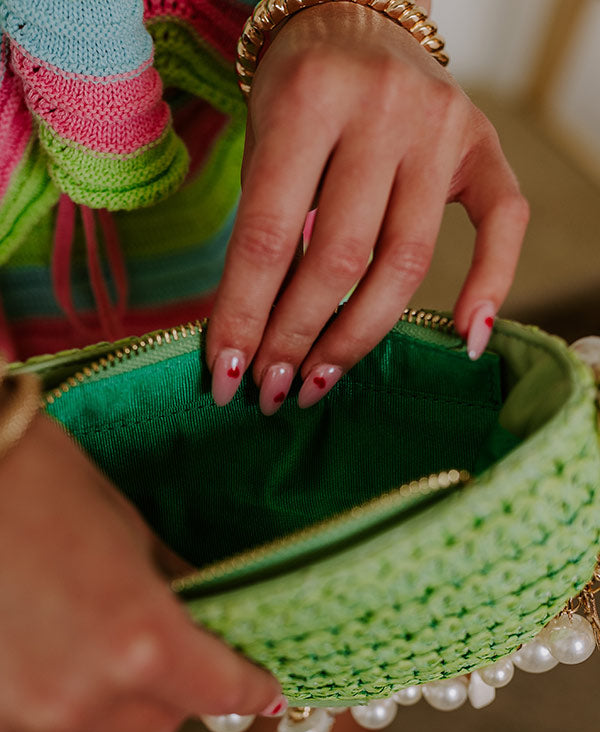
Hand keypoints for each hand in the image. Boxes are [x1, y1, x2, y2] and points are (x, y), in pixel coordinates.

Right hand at [0, 416, 281, 731]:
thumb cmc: (40, 478)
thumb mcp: (127, 528)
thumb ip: (174, 588)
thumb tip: (207, 614)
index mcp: (139, 643)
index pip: (220, 693)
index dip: (249, 691)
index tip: (264, 689)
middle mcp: (82, 696)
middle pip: (158, 724)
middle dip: (173, 690)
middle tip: (165, 643)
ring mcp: (23, 715)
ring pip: (94, 722)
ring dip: (103, 689)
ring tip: (80, 625)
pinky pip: (38, 716)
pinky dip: (48, 685)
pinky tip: (35, 635)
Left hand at [207, 2, 527, 412]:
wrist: (357, 23)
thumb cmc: (299, 95)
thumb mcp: (264, 145)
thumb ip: (269, 229)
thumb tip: (258, 338)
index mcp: (309, 100)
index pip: (268, 235)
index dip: (244, 316)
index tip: (226, 376)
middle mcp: (382, 110)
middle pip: (340, 258)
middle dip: (297, 338)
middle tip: (272, 390)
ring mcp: (442, 128)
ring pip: (406, 262)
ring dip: (357, 338)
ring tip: (318, 383)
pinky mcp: (483, 145)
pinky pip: (504, 221)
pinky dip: (491, 284)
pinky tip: (464, 342)